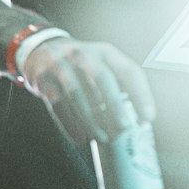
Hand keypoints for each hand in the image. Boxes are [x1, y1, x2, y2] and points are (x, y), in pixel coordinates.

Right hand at [21, 37, 155, 145]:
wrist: (40, 50)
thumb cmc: (80, 66)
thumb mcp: (100, 64)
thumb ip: (116, 85)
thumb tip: (136, 121)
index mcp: (105, 52)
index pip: (128, 70)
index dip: (141, 94)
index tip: (147, 118)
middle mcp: (84, 54)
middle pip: (102, 78)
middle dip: (115, 105)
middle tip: (124, 127)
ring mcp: (61, 64)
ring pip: (78, 94)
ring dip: (91, 119)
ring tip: (102, 138)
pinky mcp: (43, 78)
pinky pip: (58, 104)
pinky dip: (70, 124)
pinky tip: (80, 138)